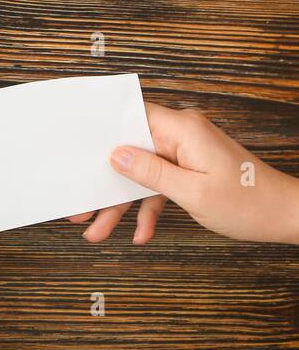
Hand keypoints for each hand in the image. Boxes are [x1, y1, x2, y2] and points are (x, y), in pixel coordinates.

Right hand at [69, 103, 298, 244]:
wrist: (288, 217)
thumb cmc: (250, 203)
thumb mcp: (193, 192)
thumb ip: (150, 172)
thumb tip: (115, 155)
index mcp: (182, 129)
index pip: (129, 116)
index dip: (100, 129)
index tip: (73, 143)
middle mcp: (181, 134)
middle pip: (129, 151)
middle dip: (104, 182)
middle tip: (80, 207)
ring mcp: (185, 152)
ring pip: (140, 173)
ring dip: (121, 203)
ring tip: (98, 231)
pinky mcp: (190, 169)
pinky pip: (159, 184)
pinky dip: (148, 208)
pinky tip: (141, 233)